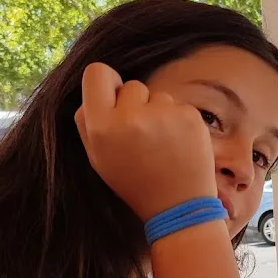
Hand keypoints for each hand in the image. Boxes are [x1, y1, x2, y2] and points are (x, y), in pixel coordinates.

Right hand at [74, 62, 216, 221]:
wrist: (178, 205)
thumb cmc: (135, 182)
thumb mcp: (98, 158)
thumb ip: (88, 122)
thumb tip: (94, 90)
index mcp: (102, 127)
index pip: (97, 72)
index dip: (107, 82)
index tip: (115, 99)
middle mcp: (131, 117)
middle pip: (131, 85)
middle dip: (136, 104)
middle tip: (142, 136)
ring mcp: (163, 114)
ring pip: (157, 96)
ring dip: (158, 113)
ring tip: (162, 144)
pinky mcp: (190, 116)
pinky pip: (178, 106)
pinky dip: (178, 121)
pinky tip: (178, 145)